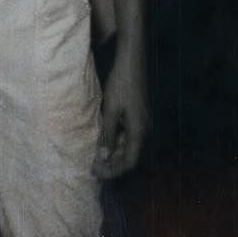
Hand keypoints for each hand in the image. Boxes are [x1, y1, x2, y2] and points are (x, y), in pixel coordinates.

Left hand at [93, 58, 148, 179]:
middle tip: (93, 168)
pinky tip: (103, 142)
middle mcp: (144, 130)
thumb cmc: (120, 85)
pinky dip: (116, 142)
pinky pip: (128, 136)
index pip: (130, 162)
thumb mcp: (110, 111)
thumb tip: (103, 157)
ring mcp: (142, 123)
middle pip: (130, 156)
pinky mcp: (138, 116)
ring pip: (128, 147)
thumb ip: (107, 135)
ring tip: (95, 158)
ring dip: (113, 154)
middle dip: (112, 164)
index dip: (114, 171)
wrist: (131, 63)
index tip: (97, 173)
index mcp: (139, 131)